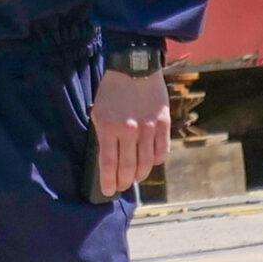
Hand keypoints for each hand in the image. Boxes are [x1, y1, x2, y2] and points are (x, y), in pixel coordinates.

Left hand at [90, 68, 170, 196]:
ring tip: (133, 178)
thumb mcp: (99, 112)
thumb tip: (108, 160)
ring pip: (146, 163)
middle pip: (128, 167)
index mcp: (108, 127)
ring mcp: (149, 128)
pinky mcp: (164, 124)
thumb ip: (104, 136)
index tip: (107, 192)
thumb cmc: (112, 91)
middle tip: (121, 187)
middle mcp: (129, 131)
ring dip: (139, 174)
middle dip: (123, 182)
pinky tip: (149, 163)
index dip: (108, 181)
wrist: (134, 68)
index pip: (108, 163)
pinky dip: (155, 161)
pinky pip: (161, 152)